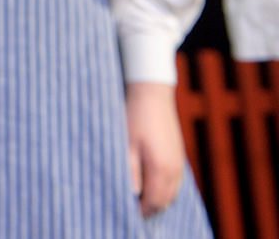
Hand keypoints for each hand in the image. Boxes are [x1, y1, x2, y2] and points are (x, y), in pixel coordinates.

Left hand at [126, 82, 185, 216]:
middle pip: (165, 201)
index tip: (127, 211)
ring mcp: (179, 163)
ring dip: (159, 198)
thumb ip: (130, 171)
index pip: (155, 202)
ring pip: (172, 193)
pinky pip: (176, 182)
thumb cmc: (134, 117)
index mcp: (161, 168)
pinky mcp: (179, 156)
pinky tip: (151, 184)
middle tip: (132, 207)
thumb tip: (132, 195)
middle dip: (150, 207)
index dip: (142, 211)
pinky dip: (165, 189)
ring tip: (140, 197)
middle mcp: (174, 169)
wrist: (151, 94)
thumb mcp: (126, 144)